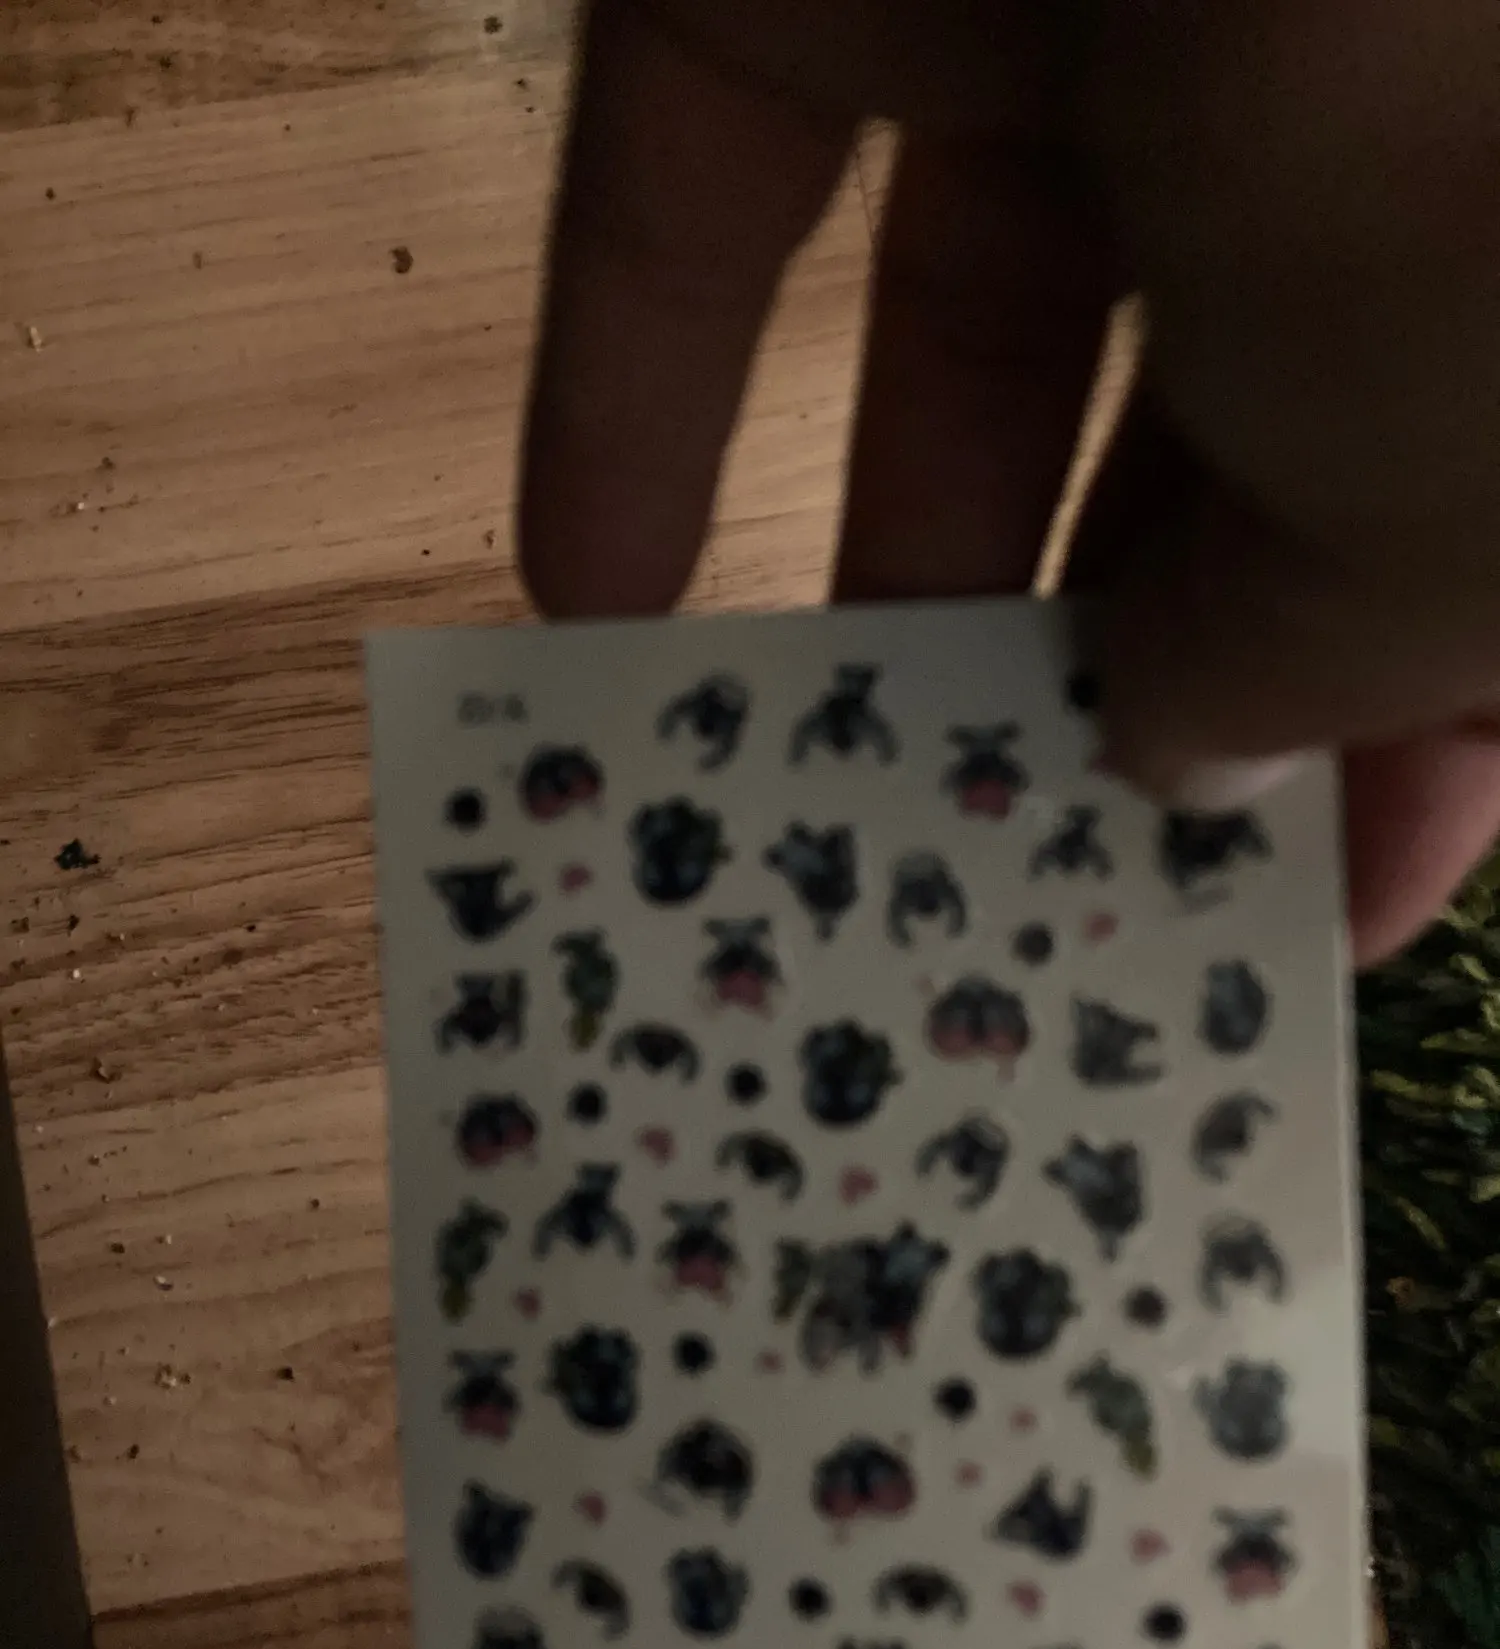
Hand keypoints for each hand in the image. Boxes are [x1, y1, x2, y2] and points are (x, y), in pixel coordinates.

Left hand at [518, 0, 1499, 962]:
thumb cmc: (1458, 154)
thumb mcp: (1460, 500)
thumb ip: (1326, 652)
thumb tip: (1193, 749)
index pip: (1486, 550)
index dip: (1409, 748)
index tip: (1293, 932)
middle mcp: (1365, 115)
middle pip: (1235, 448)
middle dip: (1123, 677)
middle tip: (1010, 888)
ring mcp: (1108, 7)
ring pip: (978, 338)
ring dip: (879, 571)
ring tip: (798, 805)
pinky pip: (709, 201)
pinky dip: (625, 396)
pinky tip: (577, 614)